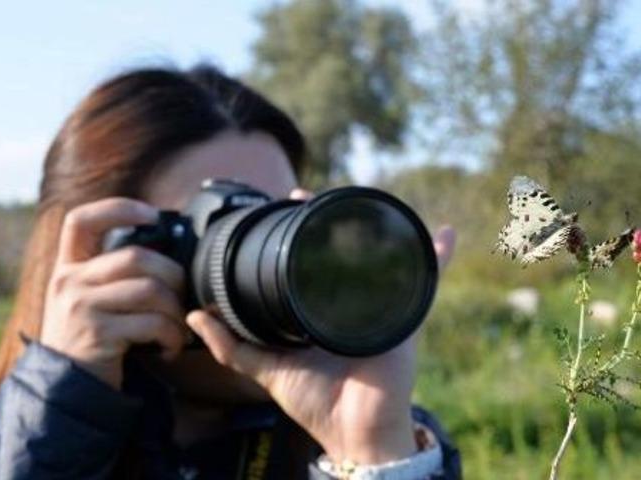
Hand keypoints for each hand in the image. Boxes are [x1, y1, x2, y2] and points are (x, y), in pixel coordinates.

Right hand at [40, 198, 190, 387]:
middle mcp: (69, 282)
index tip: (152, 216)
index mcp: (69, 268)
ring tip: (179, 328)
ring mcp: (81, 307)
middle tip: (184, 297)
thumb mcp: (90, 300)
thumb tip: (167, 247)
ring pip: (150, 289)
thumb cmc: (93, 341)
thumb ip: (113, 274)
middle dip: (173, 275)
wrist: (68, 391)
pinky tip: (170, 348)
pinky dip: (171, 336)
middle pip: (136, 256)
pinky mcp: (98, 334)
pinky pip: (152, 323)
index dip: (119, 209)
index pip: (82, 220)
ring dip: (176, 310)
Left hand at [188, 188, 455, 463]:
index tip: (288, 200)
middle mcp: (351, 302)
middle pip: (348, 252)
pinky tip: (445, 233)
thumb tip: (195, 317)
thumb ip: (231, 347)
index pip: (312, 257)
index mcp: (320, 310)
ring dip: (380, 228)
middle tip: (313, 196)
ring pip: (385, 258)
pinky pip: (428, 283)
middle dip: (334, 219)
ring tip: (366, 199)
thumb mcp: (266, 371)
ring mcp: (380, 306)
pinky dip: (439, 258)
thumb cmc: (315, 403)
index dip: (301, 227)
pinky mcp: (405, 318)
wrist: (352, 430)